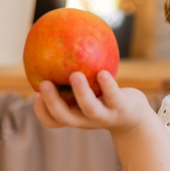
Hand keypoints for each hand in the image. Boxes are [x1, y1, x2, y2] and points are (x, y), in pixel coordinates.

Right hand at [32, 70, 152, 135]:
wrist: (134, 116)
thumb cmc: (104, 99)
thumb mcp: (88, 92)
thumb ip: (72, 79)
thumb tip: (54, 49)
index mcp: (75, 116)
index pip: (53, 121)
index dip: (41, 111)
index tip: (34, 94)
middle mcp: (87, 120)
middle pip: (65, 117)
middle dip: (53, 102)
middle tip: (44, 84)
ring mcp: (104, 115)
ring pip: (90, 108)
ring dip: (81, 92)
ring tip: (75, 75)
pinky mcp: (121, 108)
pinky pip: (113, 96)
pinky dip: (107, 85)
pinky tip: (102, 72)